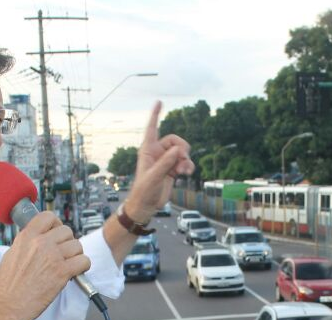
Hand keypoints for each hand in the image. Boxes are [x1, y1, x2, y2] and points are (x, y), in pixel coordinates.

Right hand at [0, 212, 89, 319]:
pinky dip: (83, 266)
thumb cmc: (9, 285)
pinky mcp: (62, 272)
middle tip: (63, 254)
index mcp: (26, 237)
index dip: (56, 224)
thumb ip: (27, 242)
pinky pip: (84, 261)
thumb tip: (40, 237)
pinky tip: (75, 272)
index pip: (48, 217)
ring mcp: (53, 257)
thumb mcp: (12, 254)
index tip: (56, 233)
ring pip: (77, 245)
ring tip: (69, 264)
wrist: (9, 305)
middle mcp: (40, 243)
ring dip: (76, 255)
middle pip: (67, 231)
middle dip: (67, 242)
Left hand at [126, 102, 193, 221]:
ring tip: (185, 171)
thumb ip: (166, 162)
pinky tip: (187, 173)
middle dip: (182, 148)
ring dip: (186, 160)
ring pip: (182, 153)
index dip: (155, 115)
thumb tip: (178, 150)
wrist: (146, 205)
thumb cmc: (144, 190)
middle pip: (175, 141)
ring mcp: (166, 161)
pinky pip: (184, 162)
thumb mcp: (154, 176)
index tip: (159, 102)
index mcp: (148, 150)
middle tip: (183, 158)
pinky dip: (188, 166)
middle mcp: (157, 153)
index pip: (152, 128)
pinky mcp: (172, 170)